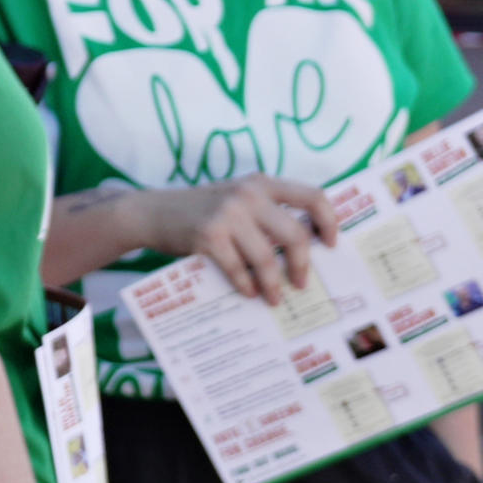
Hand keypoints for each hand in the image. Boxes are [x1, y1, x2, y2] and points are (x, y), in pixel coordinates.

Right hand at [144, 176, 326, 305]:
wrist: (152, 212)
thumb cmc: (202, 211)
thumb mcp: (237, 199)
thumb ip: (267, 212)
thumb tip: (305, 249)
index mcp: (262, 183)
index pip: (312, 196)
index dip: (329, 221)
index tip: (331, 244)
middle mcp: (248, 194)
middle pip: (295, 234)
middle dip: (302, 264)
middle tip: (301, 282)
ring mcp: (227, 214)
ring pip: (267, 257)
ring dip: (273, 283)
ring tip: (273, 298)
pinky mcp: (207, 235)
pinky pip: (238, 268)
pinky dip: (246, 285)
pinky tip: (249, 292)